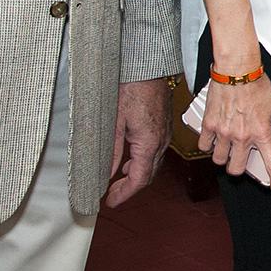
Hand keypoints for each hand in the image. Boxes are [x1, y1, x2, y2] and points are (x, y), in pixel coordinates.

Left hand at [105, 77, 171, 207]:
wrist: (148, 68)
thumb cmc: (131, 88)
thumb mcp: (114, 122)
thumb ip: (111, 151)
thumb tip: (106, 173)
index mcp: (149, 143)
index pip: (139, 179)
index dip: (125, 194)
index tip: (111, 202)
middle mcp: (161, 141)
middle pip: (148, 175)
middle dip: (130, 188)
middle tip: (112, 195)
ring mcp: (164, 134)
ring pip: (153, 164)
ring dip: (136, 175)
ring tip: (118, 180)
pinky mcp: (163, 127)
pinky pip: (155, 152)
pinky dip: (142, 162)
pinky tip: (129, 160)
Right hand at [201, 68, 270, 192]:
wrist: (236, 70)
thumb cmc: (256, 83)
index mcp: (261, 132)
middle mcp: (242, 136)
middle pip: (236, 169)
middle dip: (239, 169)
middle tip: (240, 161)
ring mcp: (224, 132)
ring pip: (218, 160)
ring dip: (222, 158)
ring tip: (226, 149)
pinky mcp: (209, 124)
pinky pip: (204, 145)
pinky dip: (207, 145)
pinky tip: (212, 140)